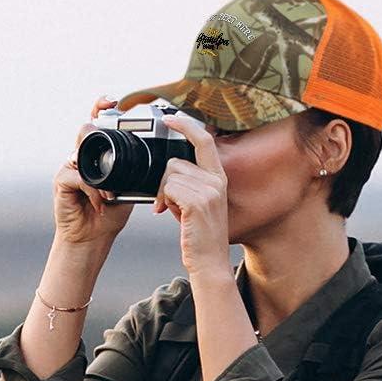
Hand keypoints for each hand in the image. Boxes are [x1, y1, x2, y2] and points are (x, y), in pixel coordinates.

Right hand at [52, 95, 134, 248]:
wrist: (92, 238)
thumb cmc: (109, 215)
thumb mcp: (128, 190)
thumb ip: (134, 173)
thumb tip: (154, 161)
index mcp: (97, 155)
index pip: (97, 125)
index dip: (101, 109)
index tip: (113, 101)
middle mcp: (81, 157)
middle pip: (86, 130)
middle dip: (97, 127)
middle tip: (109, 133)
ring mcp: (69, 167)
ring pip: (81, 151)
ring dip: (100, 172)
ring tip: (111, 192)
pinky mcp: (62, 180)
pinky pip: (79, 176)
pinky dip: (94, 190)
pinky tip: (101, 203)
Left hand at [153, 114, 230, 278]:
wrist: (209, 262)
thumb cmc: (199, 235)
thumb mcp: (199, 203)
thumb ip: (189, 183)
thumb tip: (167, 169)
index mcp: (218, 178)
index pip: (204, 140)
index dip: (186, 125)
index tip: (170, 118)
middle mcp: (216, 181)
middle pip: (176, 162)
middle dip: (164, 181)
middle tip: (166, 202)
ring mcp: (208, 191)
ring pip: (169, 175)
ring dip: (163, 193)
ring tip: (172, 211)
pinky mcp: (197, 202)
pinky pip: (168, 188)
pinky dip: (164, 201)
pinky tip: (170, 214)